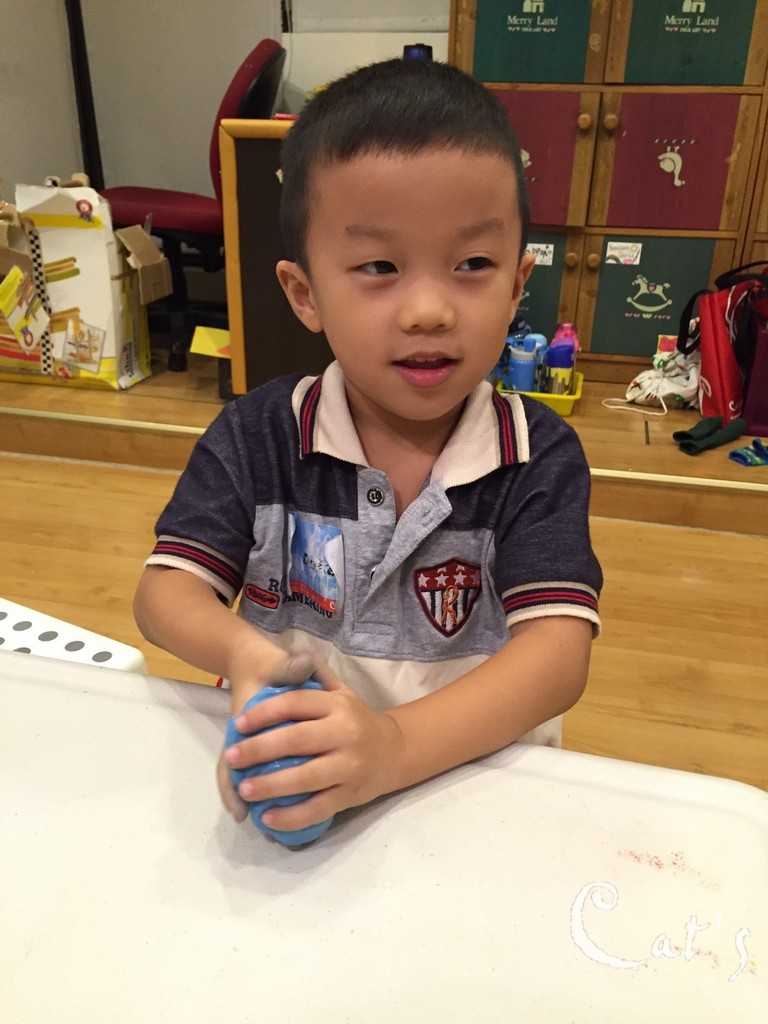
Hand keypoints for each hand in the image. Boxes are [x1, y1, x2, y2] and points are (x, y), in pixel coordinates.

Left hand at [221, 654, 404, 831]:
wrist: (395, 751)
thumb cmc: (356, 720)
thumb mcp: (341, 692)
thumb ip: (315, 673)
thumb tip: (296, 648)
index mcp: (337, 705)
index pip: (296, 703)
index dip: (264, 713)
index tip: (238, 723)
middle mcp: (345, 733)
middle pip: (297, 740)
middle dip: (260, 749)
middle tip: (232, 756)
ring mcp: (349, 766)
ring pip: (306, 777)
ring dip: (272, 784)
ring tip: (245, 788)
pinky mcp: (350, 794)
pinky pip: (319, 808)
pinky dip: (292, 816)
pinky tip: (268, 817)